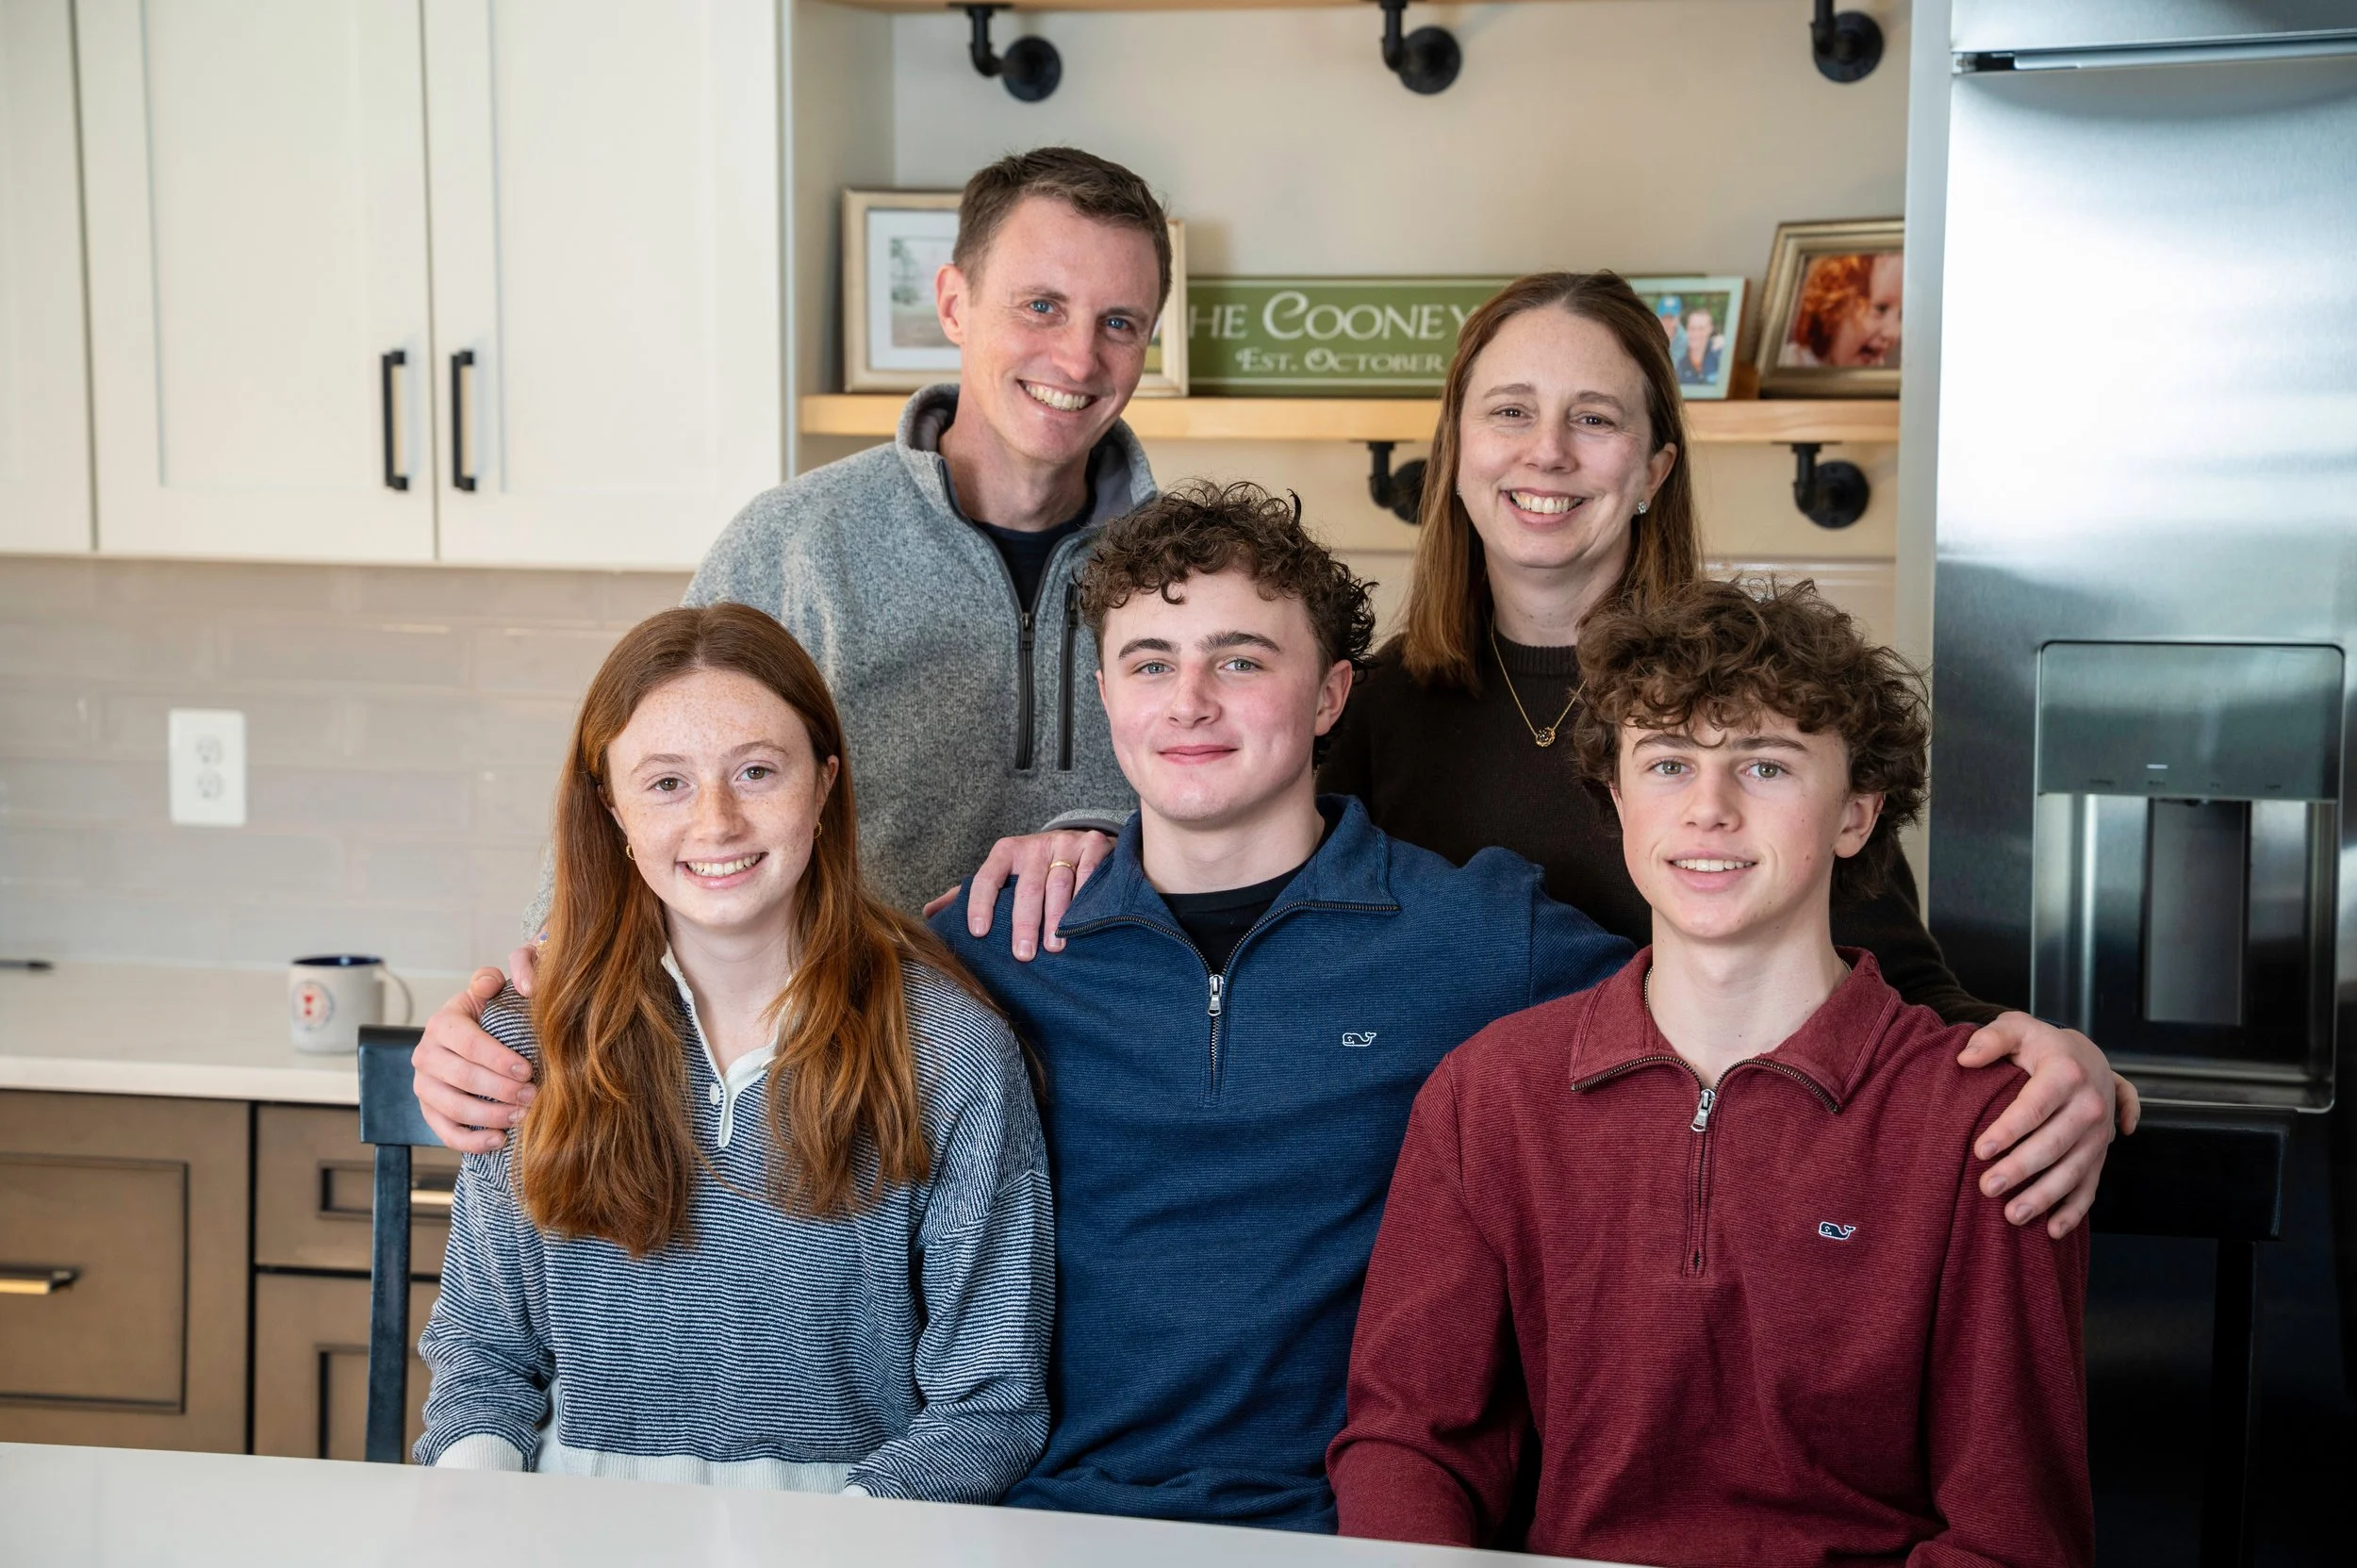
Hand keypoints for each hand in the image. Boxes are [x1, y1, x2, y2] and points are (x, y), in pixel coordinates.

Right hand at [411, 960, 536, 1153]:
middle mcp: (425, 1055)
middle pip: (463, 1078)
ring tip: (522, 1116)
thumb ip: (488, 982)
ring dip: (491, 1116)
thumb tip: (491, 982)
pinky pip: (446, 1133)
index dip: (499, 1059)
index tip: (528, 1069)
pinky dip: (472, 1141)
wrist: (462, 1041)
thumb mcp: (485, 994)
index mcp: (442, 1024)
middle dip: (501, 1089)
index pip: (469, 1044)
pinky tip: (499, 1139)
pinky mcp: (428, 1111)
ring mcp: (423, 1086)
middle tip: (533, 1096)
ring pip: (454, 1108)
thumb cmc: (484, 1018)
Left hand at [926, 830, 1114, 960]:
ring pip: (1059, 883)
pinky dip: (1085, 899)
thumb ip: (968, 894)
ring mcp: (1066, 844)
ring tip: (1054, 947)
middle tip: (1022, 954)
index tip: (978, 932)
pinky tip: (1081, 923)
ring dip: (1056, 918)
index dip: (980, 904)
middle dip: (1024, 922)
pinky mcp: (1095, 845)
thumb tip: (929, 913)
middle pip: (1028, 886)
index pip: (987, 877)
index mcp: (1006, 852)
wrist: (1080, 840)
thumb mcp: (1002, 875)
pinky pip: (1090, 874)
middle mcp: (1035, 846)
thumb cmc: (1033, 868)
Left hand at [1957, 1011, 2138, 1238]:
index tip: (1980, 1150)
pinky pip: (2091, 1187)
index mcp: (2066, 1072)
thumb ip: (1991, 1039)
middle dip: (2021, 1169)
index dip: (2009, 1130)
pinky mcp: (2101, 1155)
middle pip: (2054, 1143)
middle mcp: (2090, 1105)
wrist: (2086, 1056)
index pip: (2035, 1106)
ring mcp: (2099, 1134)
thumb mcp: (2017, 1028)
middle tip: (1987, 1188)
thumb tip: (1965, 1058)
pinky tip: (2052, 1231)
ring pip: (2073, 1171)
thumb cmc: (2039, 1045)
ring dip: (2044, 1196)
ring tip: (2011, 1215)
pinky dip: (2074, 1211)